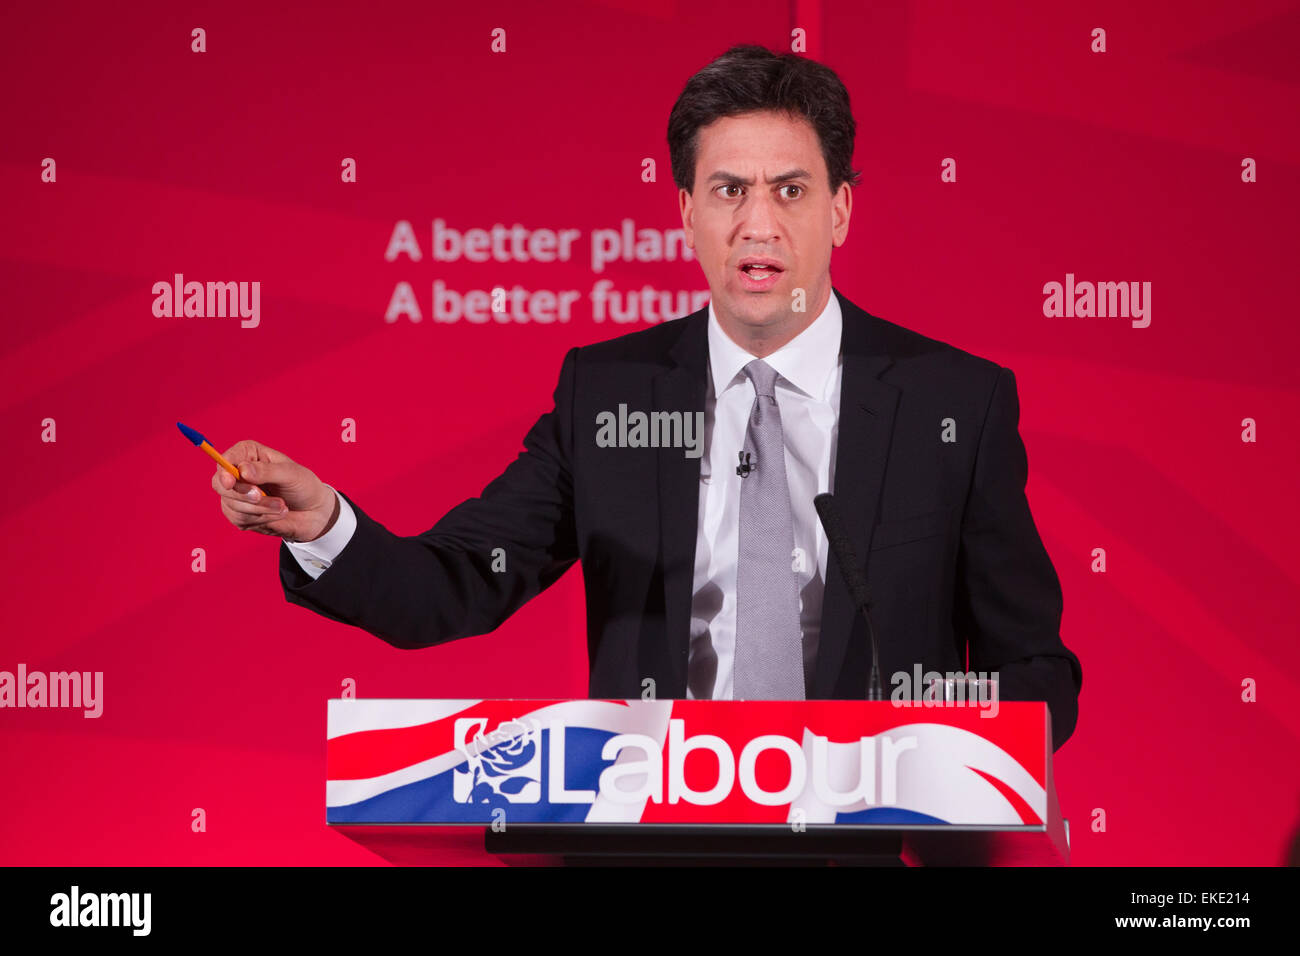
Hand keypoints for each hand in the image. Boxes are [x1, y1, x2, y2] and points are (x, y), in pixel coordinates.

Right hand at [211, 440, 338, 542]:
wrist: (314, 512)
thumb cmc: (304, 486)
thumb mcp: (291, 474)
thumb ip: (267, 471)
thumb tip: (243, 470)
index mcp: (250, 454)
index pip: (226, 459)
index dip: (223, 471)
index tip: (230, 482)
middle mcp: (239, 473)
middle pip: (220, 484)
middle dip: (241, 494)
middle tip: (260, 497)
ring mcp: (237, 495)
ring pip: (231, 504)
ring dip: (259, 509)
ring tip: (282, 506)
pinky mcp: (240, 514)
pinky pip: (239, 519)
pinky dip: (260, 519)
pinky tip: (276, 515)